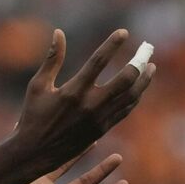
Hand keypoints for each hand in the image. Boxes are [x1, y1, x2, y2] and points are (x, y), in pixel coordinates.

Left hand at [0, 148, 126, 183]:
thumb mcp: (7, 170)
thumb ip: (15, 148)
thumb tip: (18, 122)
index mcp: (39, 180)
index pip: (64, 163)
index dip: (79, 152)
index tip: (94, 138)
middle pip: (83, 182)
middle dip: (101, 170)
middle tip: (118, 157)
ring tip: (124, 183)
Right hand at [14, 29, 154, 172]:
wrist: (36, 152)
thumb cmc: (32, 115)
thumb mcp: (38, 85)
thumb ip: (52, 59)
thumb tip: (58, 33)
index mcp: (73, 91)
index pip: (98, 62)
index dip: (112, 45)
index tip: (123, 31)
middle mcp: (90, 105)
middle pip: (124, 80)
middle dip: (139, 63)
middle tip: (147, 50)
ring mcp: (99, 119)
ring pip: (130, 96)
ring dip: (144, 80)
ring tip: (151, 67)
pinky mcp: (102, 129)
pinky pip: (125, 110)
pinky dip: (135, 96)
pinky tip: (138, 87)